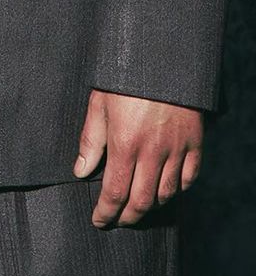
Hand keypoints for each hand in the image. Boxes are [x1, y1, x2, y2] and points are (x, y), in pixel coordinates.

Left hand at [74, 89, 202, 226]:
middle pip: (142, 201)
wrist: (160, 56)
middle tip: (117, 220)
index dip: (106, 212)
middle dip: (128, 217)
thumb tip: (80, 171)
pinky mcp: (194, 142)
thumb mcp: (98, 103)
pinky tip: (165, 189)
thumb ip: (90, 140)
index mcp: (125, 143)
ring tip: (137, 206)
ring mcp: (176, 148)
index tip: (99, 220)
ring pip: (166, 193)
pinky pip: (189, 178)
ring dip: (151, 206)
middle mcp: (153, 151)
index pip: (115, 192)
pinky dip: (177, 190)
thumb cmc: (123, 78)